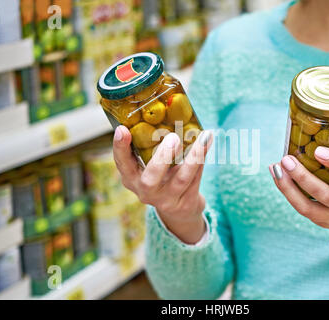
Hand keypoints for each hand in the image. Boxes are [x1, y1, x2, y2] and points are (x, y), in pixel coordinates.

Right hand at [113, 125, 212, 243]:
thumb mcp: (150, 165)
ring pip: (181, 180)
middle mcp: (145, 191)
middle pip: (151, 179)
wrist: (179, 210)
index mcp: (132, 178)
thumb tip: (163, 110)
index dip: (120, 147)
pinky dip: (202, 159)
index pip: (122, 163)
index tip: (123, 129)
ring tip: (202, 138)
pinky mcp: (185, 203)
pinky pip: (196, 179)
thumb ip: (150, 146)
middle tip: (173, 138)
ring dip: (193, 157)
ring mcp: (166, 200)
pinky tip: (208, 141)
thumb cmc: (162, 177)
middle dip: (162, 158)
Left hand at [270, 147, 328, 242]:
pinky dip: (287, 191)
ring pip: (307, 207)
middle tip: (286, 159)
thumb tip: (327, 126)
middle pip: (325, 194)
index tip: (318, 150)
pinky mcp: (322, 222)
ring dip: (287, 187)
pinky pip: (302, 208)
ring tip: (276, 168)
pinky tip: (278, 175)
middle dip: (303, 177)